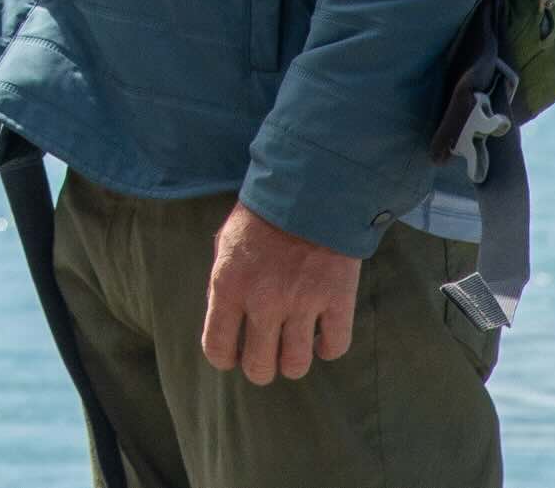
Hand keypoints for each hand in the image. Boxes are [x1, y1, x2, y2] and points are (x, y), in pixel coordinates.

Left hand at [201, 203, 359, 385]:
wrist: (309, 186)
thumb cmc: (262, 215)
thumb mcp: (226, 244)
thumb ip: (225, 285)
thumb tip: (227, 321)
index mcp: (229, 286)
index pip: (217, 349)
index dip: (225, 358)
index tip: (233, 354)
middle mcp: (263, 301)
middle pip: (259, 367)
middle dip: (260, 368)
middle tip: (266, 356)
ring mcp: (302, 303)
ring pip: (296, 366)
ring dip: (293, 363)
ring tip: (293, 347)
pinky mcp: (337, 299)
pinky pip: (334, 347)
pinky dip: (328, 348)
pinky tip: (322, 336)